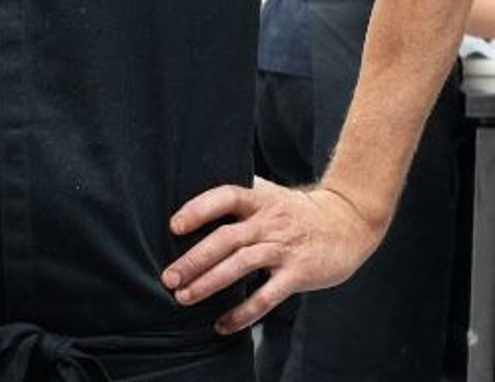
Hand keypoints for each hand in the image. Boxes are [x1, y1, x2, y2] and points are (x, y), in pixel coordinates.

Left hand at [161, 177, 384, 333]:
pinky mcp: (298, 274)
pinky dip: (243, 313)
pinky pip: (267, 296)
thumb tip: (186, 198)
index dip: (198, 209)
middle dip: (194, 259)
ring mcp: (284, 249)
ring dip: (209, 283)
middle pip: (226, 238)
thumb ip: (236, 197)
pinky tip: (222, 324)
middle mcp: (269, 223)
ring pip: (241, 265)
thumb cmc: (295, 210)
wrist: (349, 223)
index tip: (173, 227)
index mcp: (259, 199)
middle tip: (168, 277)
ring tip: (183, 298)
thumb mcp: (268, 193)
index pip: (225, 197)